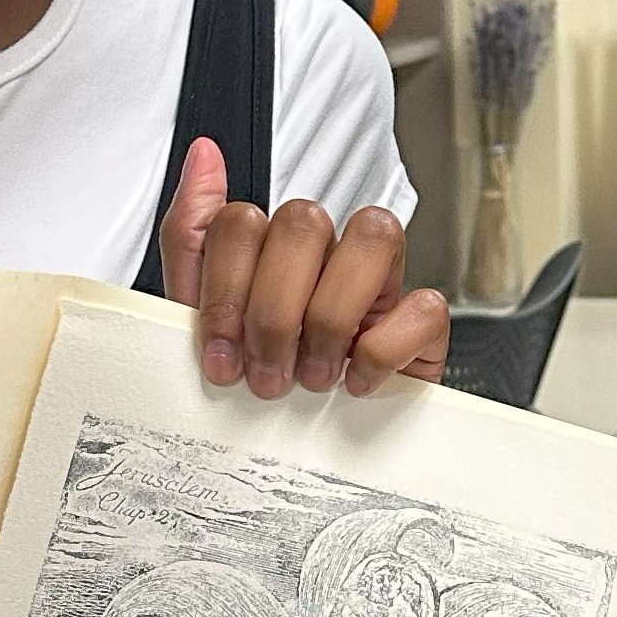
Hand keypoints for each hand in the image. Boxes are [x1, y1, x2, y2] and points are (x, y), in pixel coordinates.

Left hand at [159, 142, 448, 397]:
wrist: (297, 461)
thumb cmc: (255, 383)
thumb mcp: (197, 316)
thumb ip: (193, 231)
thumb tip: (204, 155)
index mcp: (271, 250)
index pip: (244, 219)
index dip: (224, 288)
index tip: (219, 351)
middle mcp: (326, 256)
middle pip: (303, 222)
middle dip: (273, 311)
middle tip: (267, 369)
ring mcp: (379, 284)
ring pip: (374, 235)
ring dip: (329, 319)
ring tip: (312, 374)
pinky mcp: (422, 325)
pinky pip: (424, 304)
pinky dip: (381, 351)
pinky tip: (356, 380)